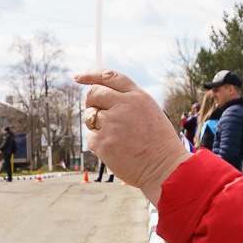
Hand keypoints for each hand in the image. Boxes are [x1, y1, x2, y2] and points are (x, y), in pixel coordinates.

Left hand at [74, 70, 189, 194]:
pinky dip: (97, 142)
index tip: (78, 77)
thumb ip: (127, 100)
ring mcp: (112, 124)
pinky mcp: (103, 142)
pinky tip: (114, 148)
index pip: (108, 76)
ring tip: (114, 135)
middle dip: (90, 101)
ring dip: (94, 124)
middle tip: (97, 113)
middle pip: (93, 93)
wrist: (164, 168)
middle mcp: (124, 106)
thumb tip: (100, 95)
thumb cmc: (158, 142)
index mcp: (137, 96)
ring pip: (89, 115)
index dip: (90, 74)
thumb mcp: (149, 111)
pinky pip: (90, 136)